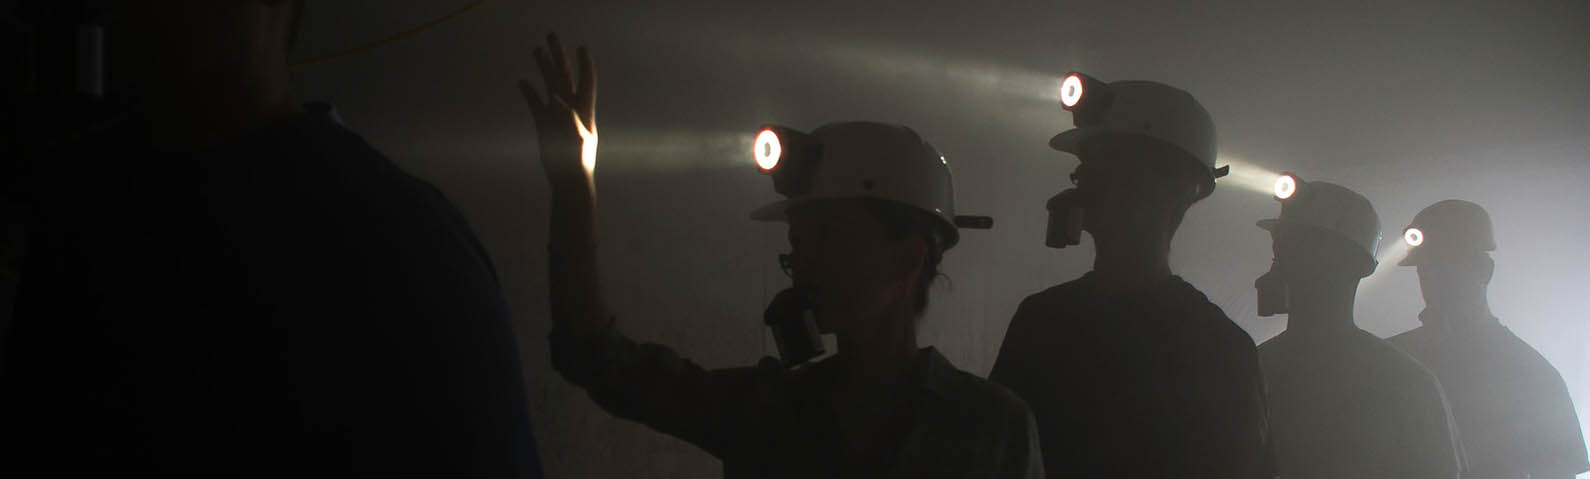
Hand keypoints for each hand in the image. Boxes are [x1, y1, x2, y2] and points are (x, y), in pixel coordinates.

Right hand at [519, 33, 596, 191]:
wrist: (568, 182)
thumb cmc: (577, 164)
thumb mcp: (576, 142)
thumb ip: (570, 121)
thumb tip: (559, 102)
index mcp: (583, 111)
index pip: (586, 81)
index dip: (584, 64)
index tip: (582, 48)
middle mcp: (570, 109)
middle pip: (564, 77)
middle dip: (559, 56)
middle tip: (551, 36)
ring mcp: (556, 116)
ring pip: (549, 86)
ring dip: (544, 68)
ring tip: (536, 50)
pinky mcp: (544, 125)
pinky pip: (536, 104)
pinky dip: (530, 93)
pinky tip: (523, 82)